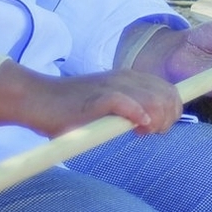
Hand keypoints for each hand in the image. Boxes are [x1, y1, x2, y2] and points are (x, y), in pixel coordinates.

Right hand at [0, 63, 181, 135]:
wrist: (38, 99)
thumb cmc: (71, 109)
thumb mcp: (108, 107)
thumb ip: (129, 111)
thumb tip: (151, 123)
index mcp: (130, 79)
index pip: (170, 91)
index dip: (173, 111)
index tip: (159, 128)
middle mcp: (125, 78)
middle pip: (167, 96)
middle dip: (168, 119)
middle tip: (149, 133)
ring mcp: (111, 86)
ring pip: (153, 99)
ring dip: (156, 120)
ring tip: (141, 132)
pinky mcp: (96, 98)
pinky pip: (124, 102)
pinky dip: (136, 114)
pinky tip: (138, 126)